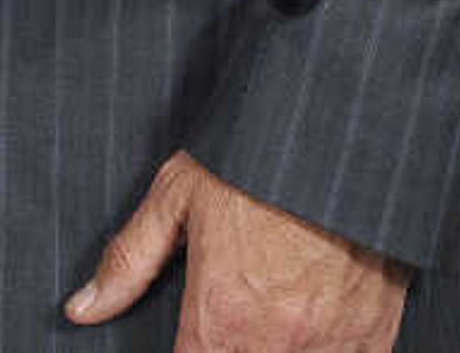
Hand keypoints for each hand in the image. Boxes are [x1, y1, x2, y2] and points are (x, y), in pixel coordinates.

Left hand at [68, 149, 408, 351]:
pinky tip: (312, 327)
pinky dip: (327, 351)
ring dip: (278, 350)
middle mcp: (278, 343)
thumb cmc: (257, 160)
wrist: (344, 130)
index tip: (192, 336)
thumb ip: (129, 260)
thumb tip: (83, 307)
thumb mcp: (179, 194)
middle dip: (230, 348)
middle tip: (232, 318)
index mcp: (223, 317)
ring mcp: (333, 344)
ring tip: (267, 318)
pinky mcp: (376, 334)